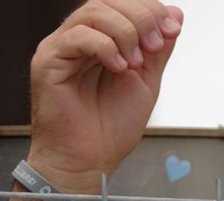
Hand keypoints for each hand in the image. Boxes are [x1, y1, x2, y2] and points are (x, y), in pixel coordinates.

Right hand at [26, 1, 183, 193]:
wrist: (89, 162)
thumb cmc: (110, 130)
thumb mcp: (147, 83)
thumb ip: (158, 50)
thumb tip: (175, 15)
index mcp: (102, 41)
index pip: (122, 4)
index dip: (149, 9)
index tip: (171, 30)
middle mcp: (79, 39)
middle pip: (106, 1)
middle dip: (140, 17)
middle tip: (155, 45)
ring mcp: (62, 48)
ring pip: (92, 12)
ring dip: (125, 32)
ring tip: (136, 63)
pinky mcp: (48, 61)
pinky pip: (77, 36)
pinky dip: (105, 48)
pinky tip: (119, 68)